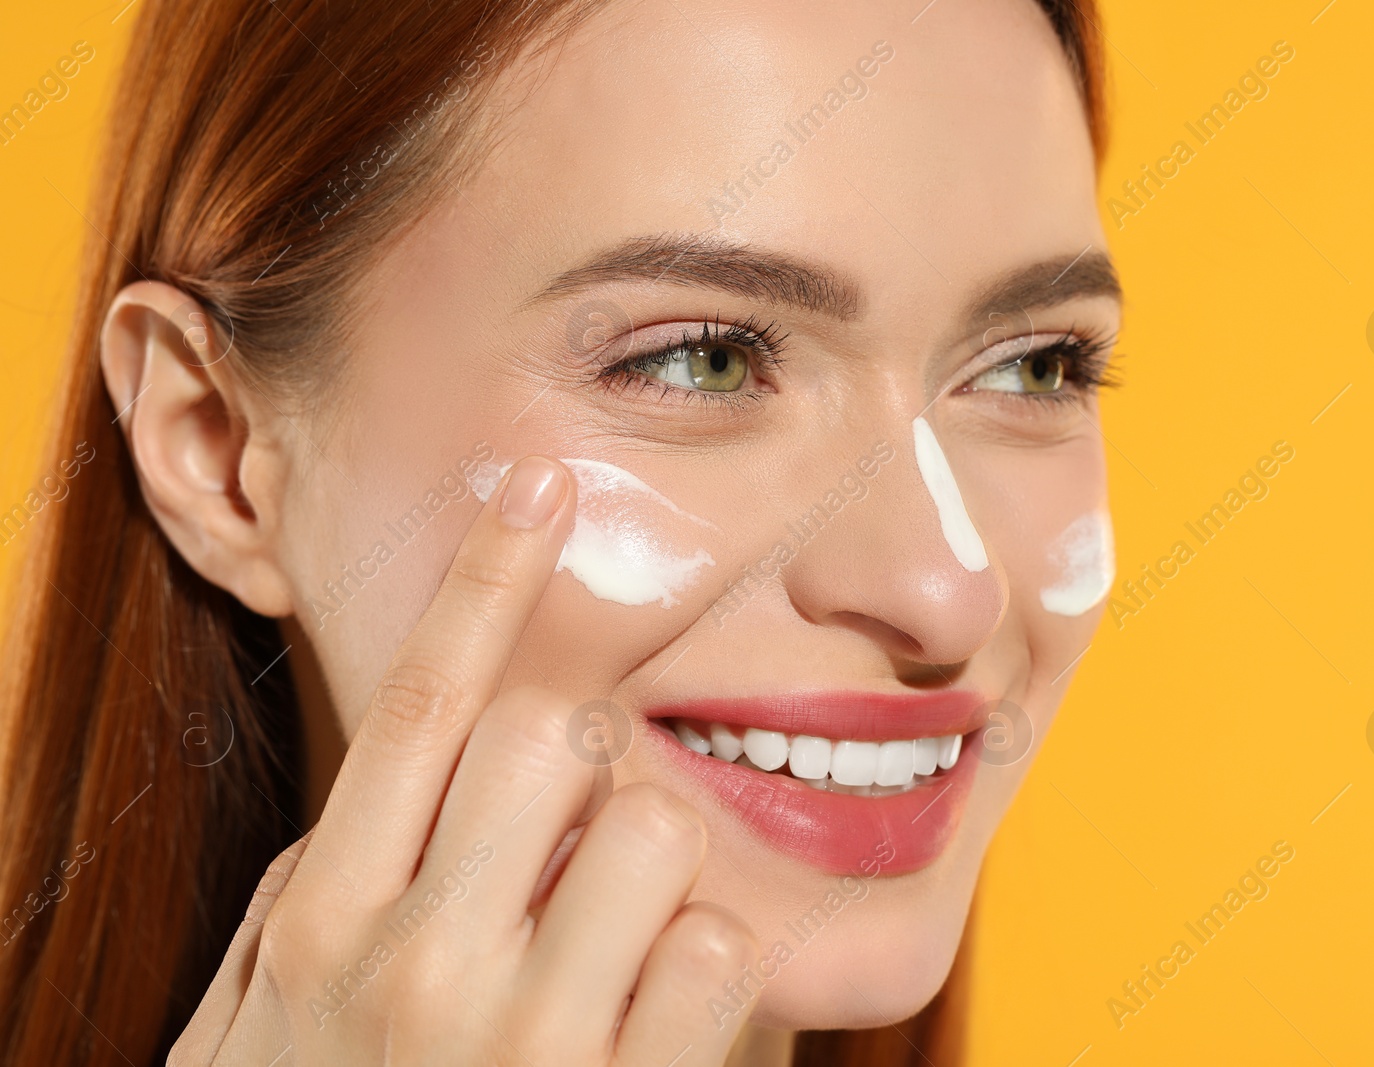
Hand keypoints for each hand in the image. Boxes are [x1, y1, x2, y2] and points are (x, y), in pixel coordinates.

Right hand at [170, 456, 760, 1065]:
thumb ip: (316, 897)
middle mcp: (411, 959)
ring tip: (613, 938)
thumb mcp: (259, 1021)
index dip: (484, 576)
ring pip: (651, 823)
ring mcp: (515, 1036)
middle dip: (587, 764)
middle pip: (560, 736)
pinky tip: (661, 1007)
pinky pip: (716, 946)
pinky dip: (706, 962)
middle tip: (575, 834)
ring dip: (650, 862)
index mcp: (321, 918)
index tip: (541, 481)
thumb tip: (392, 787)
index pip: (421, 704)